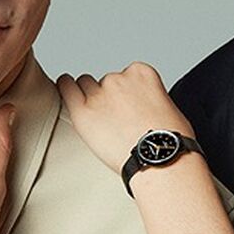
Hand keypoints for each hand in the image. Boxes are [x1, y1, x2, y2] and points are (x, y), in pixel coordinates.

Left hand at [58, 64, 194, 173]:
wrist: (159, 160)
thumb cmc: (168, 141)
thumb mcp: (168, 106)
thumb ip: (149, 98)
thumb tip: (141, 107)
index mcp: (142, 73)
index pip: (126, 75)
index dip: (126, 93)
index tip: (128, 107)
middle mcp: (119, 79)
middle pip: (105, 81)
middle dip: (108, 97)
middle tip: (115, 119)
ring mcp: (99, 94)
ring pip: (86, 86)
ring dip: (89, 98)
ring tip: (98, 118)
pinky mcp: (83, 111)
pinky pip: (66, 89)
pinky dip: (65, 88)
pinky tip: (65, 89)